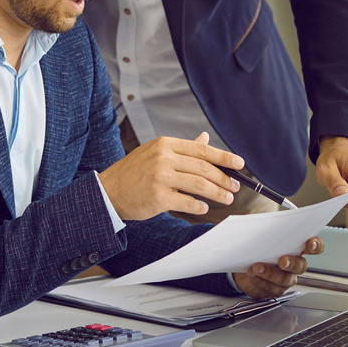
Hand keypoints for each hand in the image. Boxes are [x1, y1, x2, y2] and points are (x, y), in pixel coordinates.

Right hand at [98, 132, 241, 220]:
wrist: (108, 191)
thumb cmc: (133, 172)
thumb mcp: (155, 152)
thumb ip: (182, 148)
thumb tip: (205, 138)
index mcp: (166, 144)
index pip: (202, 150)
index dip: (224, 157)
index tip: (239, 164)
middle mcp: (164, 158)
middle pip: (204, 167)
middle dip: (224, 178)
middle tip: (234, 186)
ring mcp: (161, 177)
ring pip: (199, 184)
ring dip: (217, 193)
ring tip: (226, 198)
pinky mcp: (158, 197)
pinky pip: (187, 202)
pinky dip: (199, 206)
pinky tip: (204, 207)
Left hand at [233, 237, 323, 298]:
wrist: (244, 264)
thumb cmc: (257, 247)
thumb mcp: (263, 234)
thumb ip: (269, 228)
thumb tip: (265, 222)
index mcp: (297, 248)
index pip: (315, 247)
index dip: (316, 246)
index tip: (310, 243)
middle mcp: (295, 265)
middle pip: (301, 266)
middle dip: (292, 263)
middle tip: (282, 261)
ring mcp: (286, 279)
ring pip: (285, 279)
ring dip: (270, 273)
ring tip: (257, 267)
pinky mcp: (274, 290)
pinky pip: (271, 289)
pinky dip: (260, 281)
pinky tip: (252, 274)